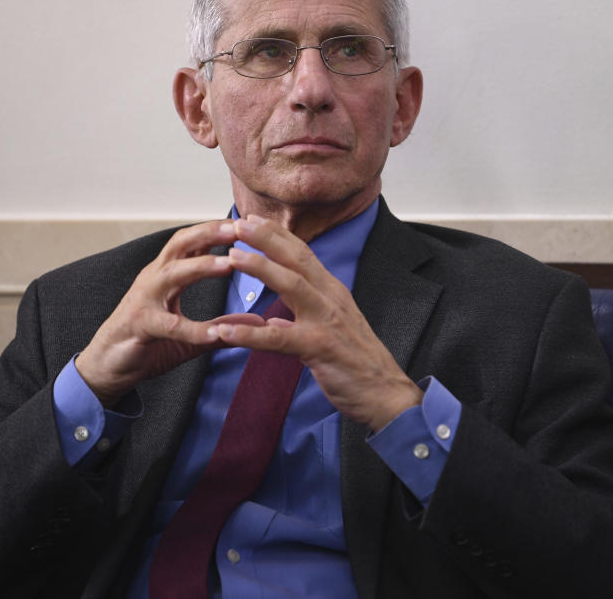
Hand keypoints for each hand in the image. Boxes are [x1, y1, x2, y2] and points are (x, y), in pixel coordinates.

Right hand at [76, 221, 264, 406]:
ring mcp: (144, 299)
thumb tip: (256, 323)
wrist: (106, 366)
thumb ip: (220, 326)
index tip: (246, 222)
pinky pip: (168, 325)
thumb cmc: (145, 342)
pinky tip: (213, 333)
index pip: (192, 242)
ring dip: (201, 266)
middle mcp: (154, 279)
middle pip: (180, 244)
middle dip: (210, 233)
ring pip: (172, 273)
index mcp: (165, 274)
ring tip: (230, 264)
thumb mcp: (189, 334)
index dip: (216, 229)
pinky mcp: (138, 324)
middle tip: (239, 228)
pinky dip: (192, 329)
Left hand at [212, 216, 421, 431]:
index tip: (251, 220)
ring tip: (232, 257)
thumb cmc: (359, 363)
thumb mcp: (333, 329)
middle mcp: (330, 299)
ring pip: (291, 286)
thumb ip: (306, 318)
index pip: (302, 254)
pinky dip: (250, 333)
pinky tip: (226, 331)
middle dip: (266, 238)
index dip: (277, 235)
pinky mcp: (319, 348)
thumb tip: (279, 320)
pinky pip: (279, 338)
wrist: (386, 393)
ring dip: (260, 268)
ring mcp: (326, 321)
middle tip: (237, 224)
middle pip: (296, 259)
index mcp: (331, 292)